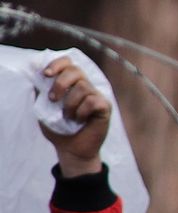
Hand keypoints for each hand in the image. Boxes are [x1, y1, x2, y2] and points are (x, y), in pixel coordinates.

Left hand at [40, 58, 110, 177]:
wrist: (71, 149)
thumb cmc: (59, 129)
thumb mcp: (44, 106)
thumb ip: (42, 90)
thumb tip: (37, 74)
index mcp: (72, 83)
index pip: (68, 63)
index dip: (57, 64)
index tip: (46, 75)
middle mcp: (86, 86)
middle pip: (76, 70)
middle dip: (60, 84)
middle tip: (53, 100)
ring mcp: (97, 96)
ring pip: (84, 87)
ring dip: (70, 103)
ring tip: (68, 116)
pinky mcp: (105, 108)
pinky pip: (93, 101)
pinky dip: (82, 111)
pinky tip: (80, 120)